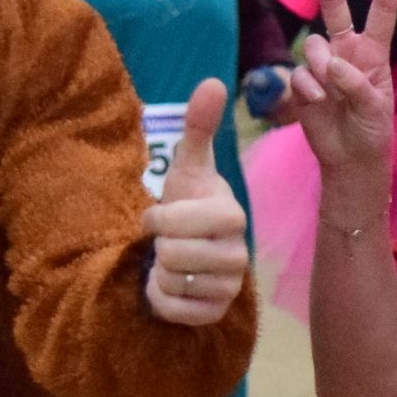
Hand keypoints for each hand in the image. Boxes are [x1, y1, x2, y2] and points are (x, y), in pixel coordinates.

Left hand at [142, 79, 249, 326]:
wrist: (192, 247)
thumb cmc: (189, 203)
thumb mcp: (188, 165)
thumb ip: (198, 127)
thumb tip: (211, 81)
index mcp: (232, 216)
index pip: (176, 222)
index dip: (157, 219)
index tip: (159, 215)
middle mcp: (239, 254)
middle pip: (172, 253)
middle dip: (158, 246)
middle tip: (167, 240)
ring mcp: (230, 287)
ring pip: (172, 282)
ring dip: (160, 271)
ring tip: (172, 260)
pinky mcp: (215, 314)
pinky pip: (175, 311)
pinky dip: (161, 299)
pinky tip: (170, 285)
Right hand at [287, 0, 396, 181]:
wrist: (349, 160)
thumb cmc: (371, 131)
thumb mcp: (375, 108)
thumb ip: (356, 83)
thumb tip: (331, 65)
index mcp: (374, 53)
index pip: (382, 13)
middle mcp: (347, 52)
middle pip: (335, 7)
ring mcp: (323, 66)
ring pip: (313, 45)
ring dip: (320, 66)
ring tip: (330, 93)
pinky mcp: (304, 83)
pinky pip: (300, 73)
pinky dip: (308, 87)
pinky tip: (318, 102)